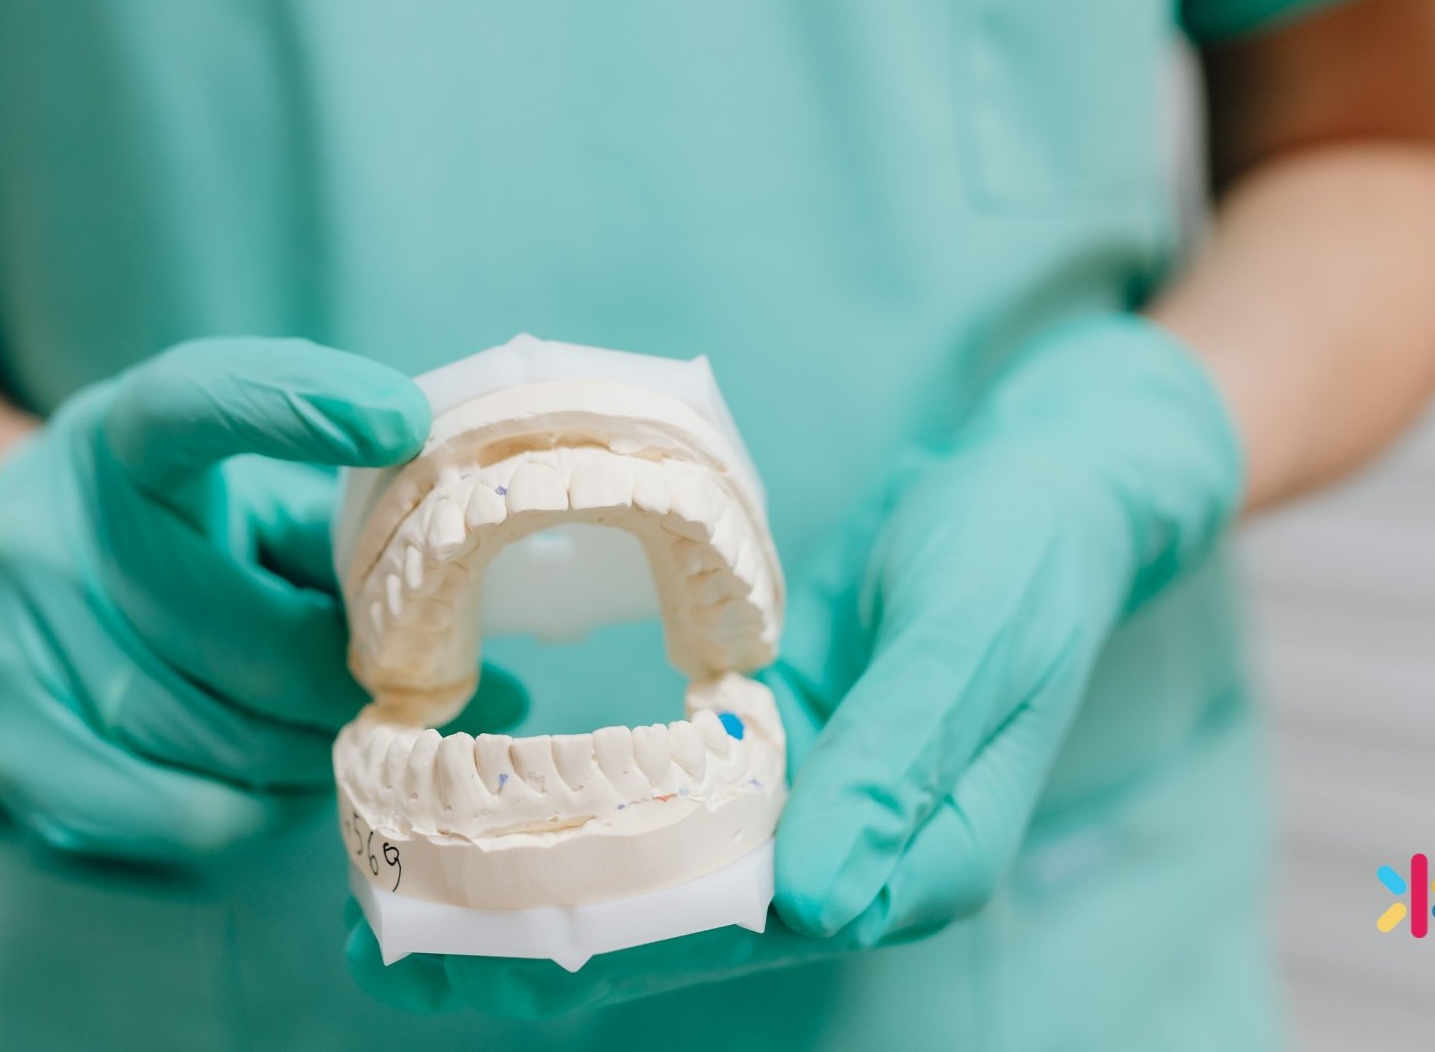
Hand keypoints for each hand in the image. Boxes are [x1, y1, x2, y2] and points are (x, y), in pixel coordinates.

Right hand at [0, 338, 525, 862]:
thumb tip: (469, 603)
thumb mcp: (237, 485)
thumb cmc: (168, 531)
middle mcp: (53, 534)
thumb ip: (334, 519)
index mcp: (124, 441)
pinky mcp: (12, 747)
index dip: (297, 406)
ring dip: (314, 754)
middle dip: (357, 682)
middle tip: (435, 698)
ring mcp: (15, 645)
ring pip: (218, 736)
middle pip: (245, 633)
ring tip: (357, 744)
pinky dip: (252, 815)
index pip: (199, 402)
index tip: (400, 421)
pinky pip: (172, 812)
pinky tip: (279, 789)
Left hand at [345, 314, 1243, 1014]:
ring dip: (533, 895)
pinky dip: (571, 821)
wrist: (1047, 486)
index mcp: (917, 861)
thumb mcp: (975, 638)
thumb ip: (900, 763)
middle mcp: (853, 858)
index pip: (752, 933)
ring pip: (656, 883)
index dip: (615, 948)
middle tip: (387, 945)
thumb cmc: (1027, 554)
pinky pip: (660, 811)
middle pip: (683, 932)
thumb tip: (820, 901)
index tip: (483, 948)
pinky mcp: (771, 758)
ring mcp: (807, 812)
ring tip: (389, 900)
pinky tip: (470, 816)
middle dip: (540, 947)